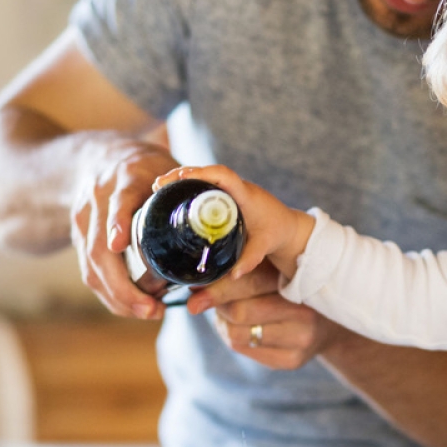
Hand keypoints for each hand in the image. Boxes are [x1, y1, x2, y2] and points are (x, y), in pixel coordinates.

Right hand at [70, 138, 178, 318]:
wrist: (98, 157)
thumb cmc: (146, 167)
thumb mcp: (166, 168)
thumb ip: (189, 190)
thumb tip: (223, 222)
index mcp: (124, 179)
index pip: (117, 202)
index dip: (117, 223)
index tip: (121, 245)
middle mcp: (97, 200)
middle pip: (99, 248)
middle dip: (122, 285)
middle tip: (152, 309)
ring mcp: (83, 220)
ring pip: (91, 265)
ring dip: (117, 296)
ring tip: (148, 312)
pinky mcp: (79, 237)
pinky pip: (89, 271)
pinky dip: (109, 293)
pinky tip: (131, 307)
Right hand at [155, 165, 314, 277]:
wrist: (288, 227)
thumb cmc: (277, 233)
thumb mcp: (264, 246)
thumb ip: (250, 260)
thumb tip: (234, 275)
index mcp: (245, 194)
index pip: (223, 175)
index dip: (201, 173)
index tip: (181, 178)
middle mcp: (237, 187)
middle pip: (206, 172)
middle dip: (181, 175)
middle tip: (159, 185)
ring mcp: (230, 189)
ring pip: (203, 176)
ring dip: (182, 179)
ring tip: (158, 188)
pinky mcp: (226, 195)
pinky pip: (205, 185)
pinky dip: (188, 186)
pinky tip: (171, 195)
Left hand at [186, 262, 341, 369]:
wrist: (332, 321)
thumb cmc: (293, 288)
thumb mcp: (277, 270)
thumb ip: (245, 270)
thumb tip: (196, 282)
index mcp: (300, 281)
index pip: (249, 282)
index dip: (217, 286)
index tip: (193, 287)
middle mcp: (304, 313)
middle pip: (239, 312)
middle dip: (216, 304)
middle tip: (203, 297)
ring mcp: (301, 340)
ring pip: (237, 334)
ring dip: (222, 322)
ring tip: (226, 310)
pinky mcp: (293, 361)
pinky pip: (244, 348)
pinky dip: (233, 336)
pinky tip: (240, 326)